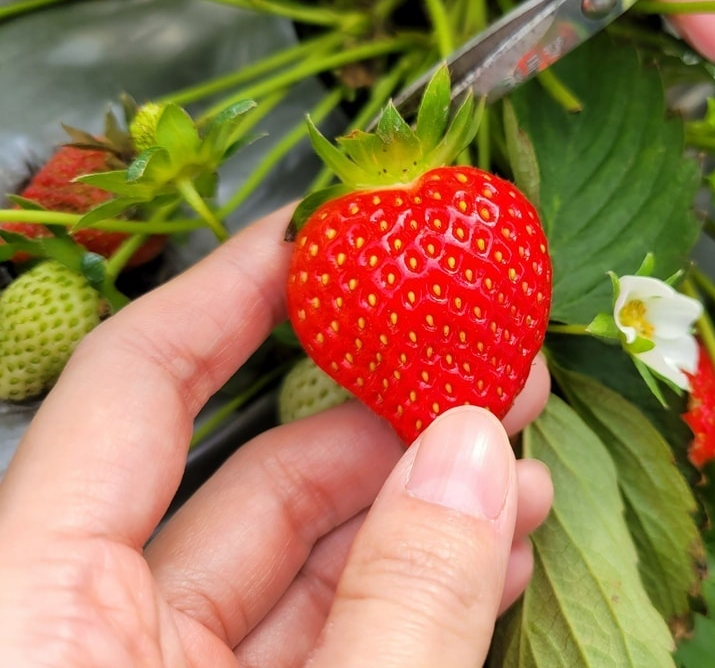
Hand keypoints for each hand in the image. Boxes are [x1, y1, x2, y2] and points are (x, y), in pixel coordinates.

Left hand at [0, 205, 553, 667]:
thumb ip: (400, 604)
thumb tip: (473, 456)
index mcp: (39, 620)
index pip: (130, 388)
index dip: (232, 291)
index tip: (329, 234)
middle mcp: (90, 639)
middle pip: (249, 472)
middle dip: (387, 412)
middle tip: (486, 370)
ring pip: (301, 558)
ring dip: (425, 507)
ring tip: (520, 477)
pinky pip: (325, 631)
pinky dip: (410, 590)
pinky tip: (490, 558)